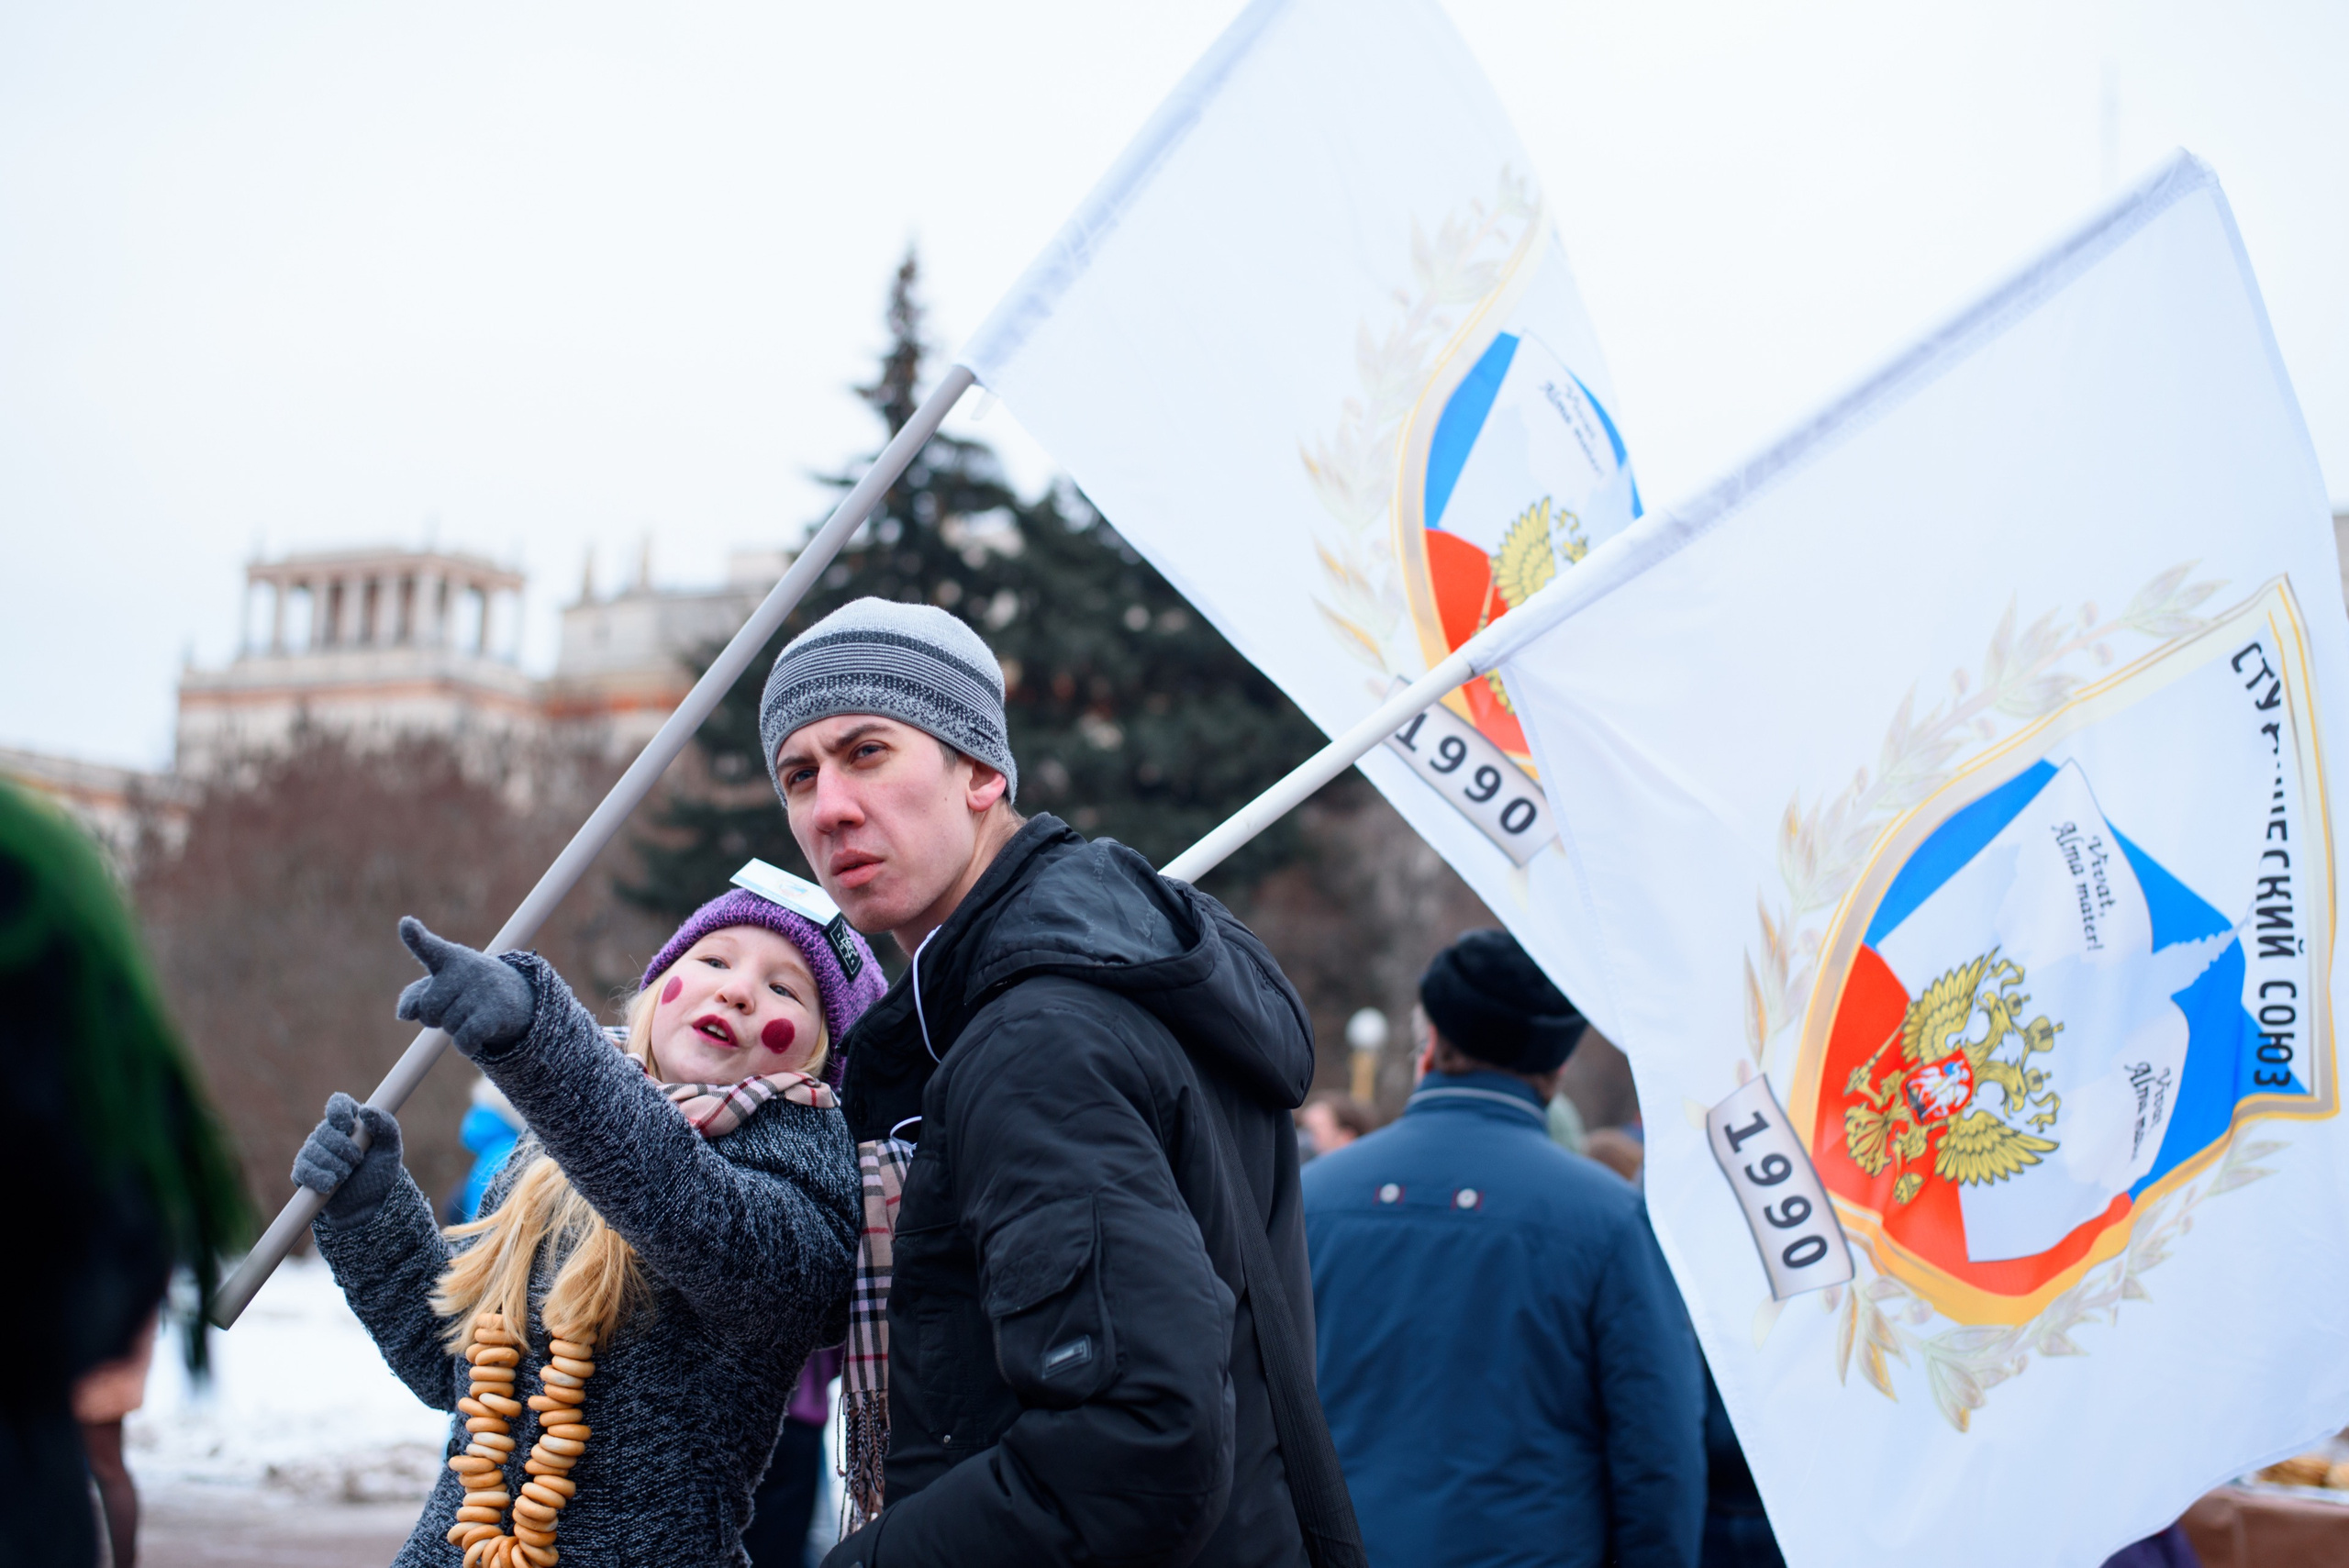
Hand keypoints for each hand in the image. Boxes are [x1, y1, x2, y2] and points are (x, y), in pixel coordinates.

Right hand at [293, 1092, 403, 1225]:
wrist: (368, 1203)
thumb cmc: (380, 1170)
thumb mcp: (391, 1148)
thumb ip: (386, 1126)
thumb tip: (367, 1111)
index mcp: (351, 1120)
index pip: (338, 1103)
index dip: (339, 1111)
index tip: (348, 1126)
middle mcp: (329, 1132)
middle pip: (325, 1130)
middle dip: (343, 1148)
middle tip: (357, 1160)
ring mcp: (313, 1152)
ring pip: (313, 1151)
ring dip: (334, 1165)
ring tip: (346, 1174)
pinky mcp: (303, 1172)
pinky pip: (303, 1170)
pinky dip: (319, 1178)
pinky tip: (330, 1185)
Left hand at [395, 917, 535, 1058]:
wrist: (515, 997)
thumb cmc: (465, 990)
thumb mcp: (439, 987)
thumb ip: (413, 997)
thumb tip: (404, 1014)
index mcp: (448, 959)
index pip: (429, 947)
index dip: (415, 937)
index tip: (406, 924)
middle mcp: (466, 970)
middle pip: (428, 1008)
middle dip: (435, 1017)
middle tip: (455, 1006)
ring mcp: (482, 991)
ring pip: (447, 1026)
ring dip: (455, 1029)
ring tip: (472, 1013)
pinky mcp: (493, 1013)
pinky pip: (464, 1040)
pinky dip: (466, 1045)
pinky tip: (475, 1036)